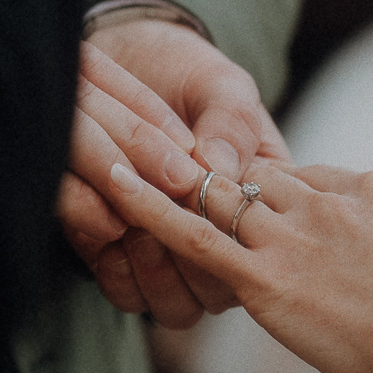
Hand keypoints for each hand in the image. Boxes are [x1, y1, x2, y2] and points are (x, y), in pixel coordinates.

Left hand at [60, 21, 284, 326]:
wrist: (126, 64)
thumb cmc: (184, 75)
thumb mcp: (220, 85)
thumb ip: (229, 120)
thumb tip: (219, 166)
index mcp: (262, 205)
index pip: (262, 245)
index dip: (227, 226)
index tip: (191, 185)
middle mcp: (225, 243)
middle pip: (223, 292)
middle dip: (191, 259)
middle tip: (158, 214)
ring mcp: (176, 260)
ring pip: (178, 309)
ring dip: (156, 272)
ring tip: (136, 227)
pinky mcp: (126, 264)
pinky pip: (128, 297)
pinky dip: (117, 272)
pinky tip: (109, 232)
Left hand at [95, 157, 372, 372]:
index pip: (311, 177)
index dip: (289, 201)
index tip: (279, 227)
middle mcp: (328, 199)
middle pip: (263, 178)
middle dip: (236, 192)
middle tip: (204, 205)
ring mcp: (296, 233)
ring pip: (225, 194)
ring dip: (186, 186)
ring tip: (137, 164)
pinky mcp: (267, 277)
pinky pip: (192, 232)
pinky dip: (146, 204)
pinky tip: (111, 181)